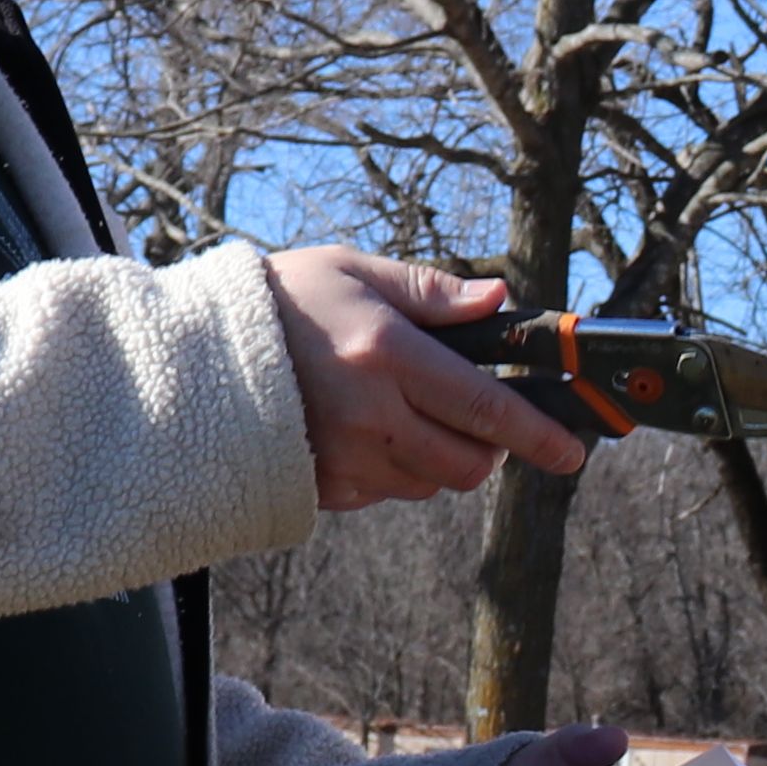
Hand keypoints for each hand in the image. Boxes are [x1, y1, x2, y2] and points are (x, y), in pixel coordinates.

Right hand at [269, 248, 591, 505]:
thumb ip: (431, 293)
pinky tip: (367, 430)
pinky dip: (396, 470)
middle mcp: (369, 415)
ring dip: (443, 458)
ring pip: (430, 483)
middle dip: (493, 450)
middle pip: (468, 463)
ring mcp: (343, 459)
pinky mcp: (322, 488)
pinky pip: (386, 493)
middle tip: (482, 419)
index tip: (572, 452)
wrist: (194, 354)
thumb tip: (500, 301)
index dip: (537, 434)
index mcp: (386, 355)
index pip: (484, 407)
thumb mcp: (355, 272)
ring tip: (411, 413)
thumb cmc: (283, 300)